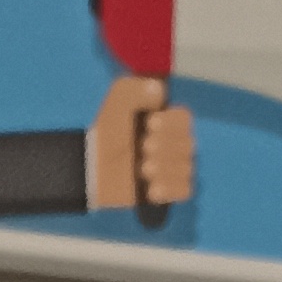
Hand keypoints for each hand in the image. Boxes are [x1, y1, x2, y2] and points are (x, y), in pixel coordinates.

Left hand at [86, 74, 194, 214]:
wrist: (93, 168)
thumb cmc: (107, 132)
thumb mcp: (118, 101)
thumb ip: (135, 88)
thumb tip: (158, 91)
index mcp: (167, 121)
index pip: (185, 119)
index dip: (171, 122)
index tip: (150, 123)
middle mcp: (174, 145)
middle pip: (188, 145)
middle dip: (163, 147)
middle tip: (142, 148)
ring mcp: (172, 170)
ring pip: (187, 168)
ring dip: (163, 168)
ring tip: (141, 169)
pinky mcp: (168, 193)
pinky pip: (186, 190)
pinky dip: (170, 189)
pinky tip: (151, 189)